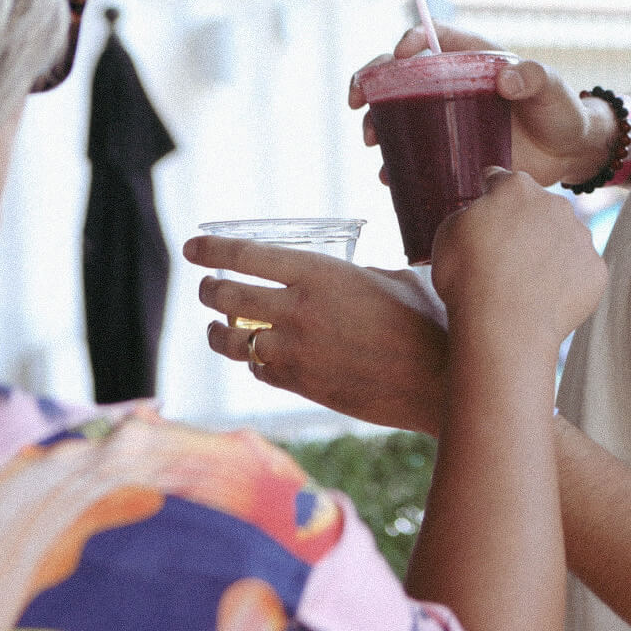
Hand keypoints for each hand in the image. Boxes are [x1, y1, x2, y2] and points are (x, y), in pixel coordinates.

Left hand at [185, 237, 449, 434]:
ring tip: (217, 327)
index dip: (213, 249)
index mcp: (320, 273)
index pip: (246, 256)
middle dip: (210, 290)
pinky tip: (258, 357)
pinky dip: (253, 361)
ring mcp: (296, 350)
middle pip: (227, 297)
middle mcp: (298, 310)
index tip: (192, 247)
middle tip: (208, 288)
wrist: (437, 378)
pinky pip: (259, 370)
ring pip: (232, 340)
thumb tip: (348, 278)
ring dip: (218, 331)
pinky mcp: (302, 384)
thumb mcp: (393, 279)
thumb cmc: (427, 321)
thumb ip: (360, 275)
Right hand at [349, 23, 610, 188]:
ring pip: (397, 114)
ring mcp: (446, 120)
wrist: (568, 152)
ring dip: (376, 123)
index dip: (411, 39)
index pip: (433, 36)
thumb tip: (507, 79)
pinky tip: (388, 175)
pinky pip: (413, 154)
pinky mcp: (449, 151)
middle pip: (399, 74)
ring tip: (372, 140)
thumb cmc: (561, 111)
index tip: (399, 54)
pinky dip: (395, 164)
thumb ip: (534, 78)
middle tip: (358, 101)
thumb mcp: (551, 89)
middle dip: (371, 82)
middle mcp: (451, 85)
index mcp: (473, 59)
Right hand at [428, 168, 606, 358]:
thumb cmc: (468, 278)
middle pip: (538, 208)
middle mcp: (556, 204)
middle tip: (503, 256)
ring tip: (524, 283)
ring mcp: (581, 237)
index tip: (486, 212)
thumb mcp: (448, 232)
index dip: (490, 196)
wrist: (505, 327)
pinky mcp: (596, 269)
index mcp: (517, 188)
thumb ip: (472, 211)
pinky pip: (579, 270)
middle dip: (523, 225)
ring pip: (562, 238)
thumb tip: (484, 212)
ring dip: (548, 251)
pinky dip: (565, 280)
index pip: (502, 181)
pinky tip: (544, 298)